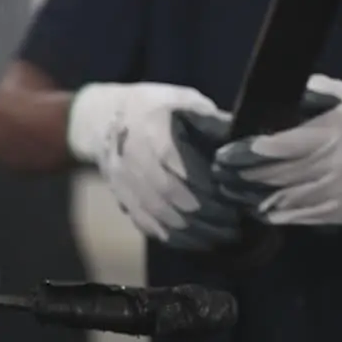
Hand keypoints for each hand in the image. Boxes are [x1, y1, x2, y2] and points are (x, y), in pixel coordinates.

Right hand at [68, 82, 240, 250]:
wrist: (101, 120)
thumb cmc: (150, 106)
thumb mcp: (180, 99)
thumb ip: (210, 119)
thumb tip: (240, 140)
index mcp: (153, 135)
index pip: (182, 169)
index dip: (209, 188)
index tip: (234, 198)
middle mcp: (135, 162)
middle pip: (171, 197)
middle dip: (205, 215)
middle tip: (234, 224)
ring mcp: (124, 184)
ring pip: (158, 215)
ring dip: (190, 231)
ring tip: (219, 238)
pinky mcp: (121, 199)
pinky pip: (145, 224)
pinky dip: (169, 237)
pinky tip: (192, 242)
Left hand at [213, 74, 341, 225]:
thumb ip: (311, 92)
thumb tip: (276, 89)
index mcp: (330, 133)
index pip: (277, 146)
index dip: (246, 152)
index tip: (224, 153)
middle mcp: (331, 164)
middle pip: (272, 175)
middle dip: (239, 176)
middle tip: (218, 173)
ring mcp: (335, 192)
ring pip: (279, 200)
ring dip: (248, 197)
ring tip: (228, 191)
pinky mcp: (337, 212)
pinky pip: (294, 217)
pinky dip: (270, 214)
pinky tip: (253, 208)